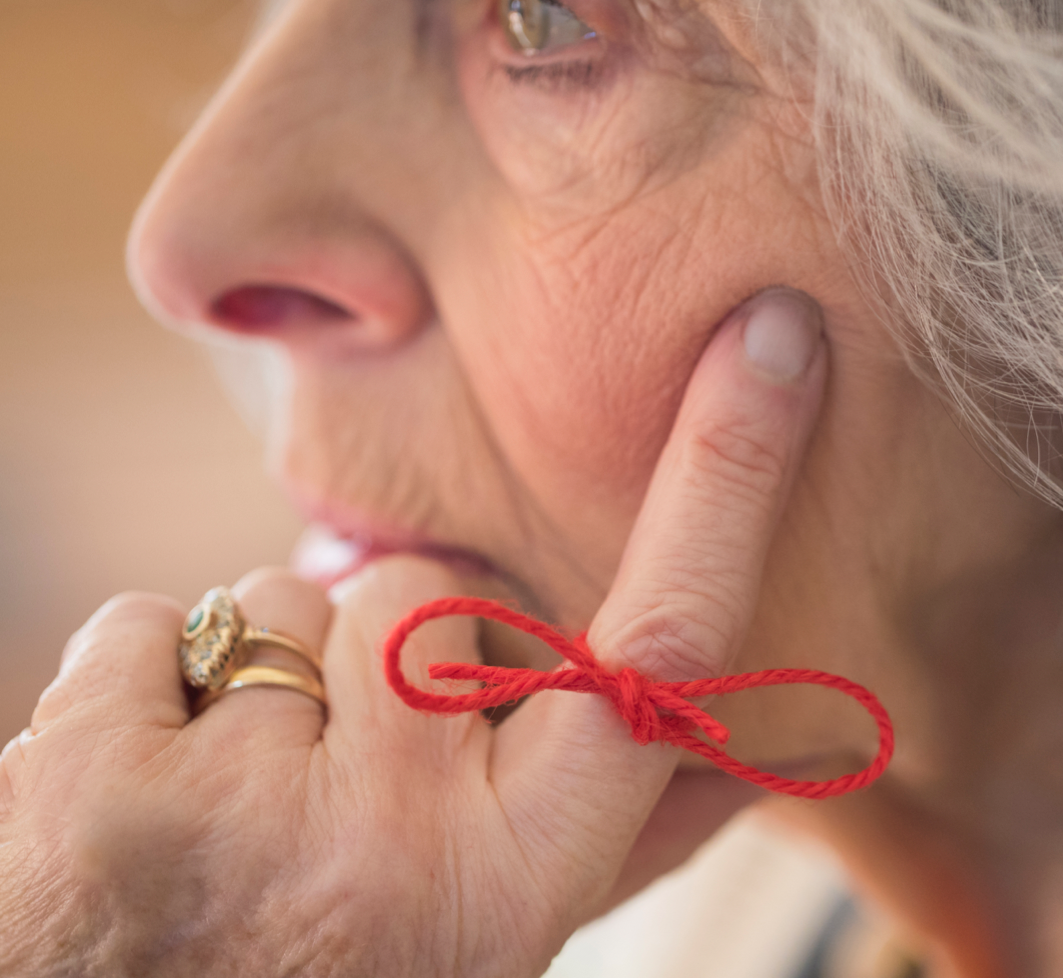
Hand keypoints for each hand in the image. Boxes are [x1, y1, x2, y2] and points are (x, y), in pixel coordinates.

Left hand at [0, 289, 826, 977]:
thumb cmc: (356, 969)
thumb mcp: (507, 924)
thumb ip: (628, 834)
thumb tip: (771, 756)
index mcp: (521, 874)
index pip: (662, 642)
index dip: (728, 477)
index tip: (775, 339)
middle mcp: (397, 841)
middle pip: (424, 588)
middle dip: (385, 645)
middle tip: (348, 772)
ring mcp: (242, 807)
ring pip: (283, 599)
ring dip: (267, 676)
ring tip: (247, 798)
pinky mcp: (96, 778)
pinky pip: (145, 624)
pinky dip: (143, 687)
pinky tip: (152, 790)